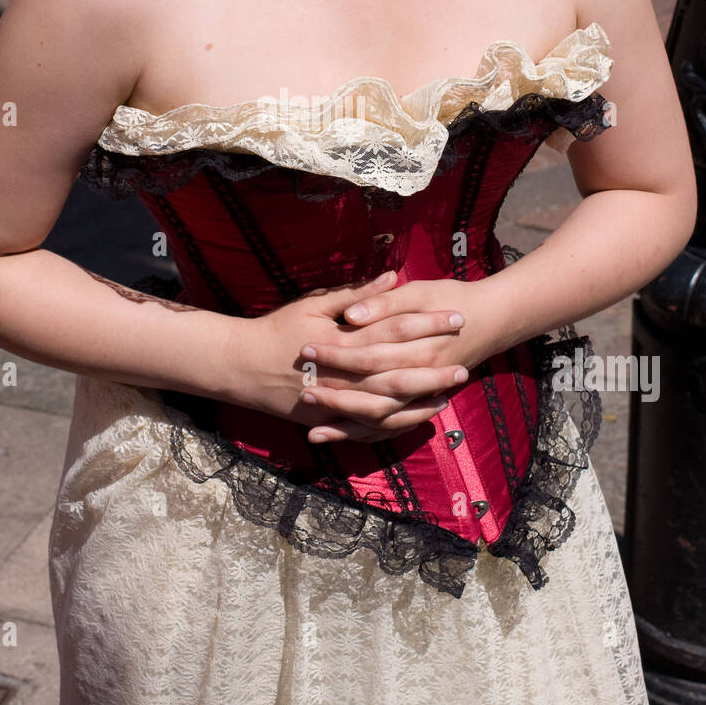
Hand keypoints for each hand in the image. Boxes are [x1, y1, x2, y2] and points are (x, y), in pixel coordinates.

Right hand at [223, 271, 470, 444]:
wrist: (240, 366)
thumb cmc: (278, 329)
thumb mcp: (315, 305)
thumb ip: (357, 295)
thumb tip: (393, 276)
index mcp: (342, 341)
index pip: (395, 330)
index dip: (429, 323)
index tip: (457, 317)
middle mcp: (342, 376)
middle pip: (398, 374)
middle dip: (434, 370)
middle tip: (465, 365)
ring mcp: (335, 403)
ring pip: (388, 407)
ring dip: (421, 401)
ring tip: (448, 393)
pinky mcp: (329, 421)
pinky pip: (368, 428)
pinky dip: (395, 424)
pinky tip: (418, 417)